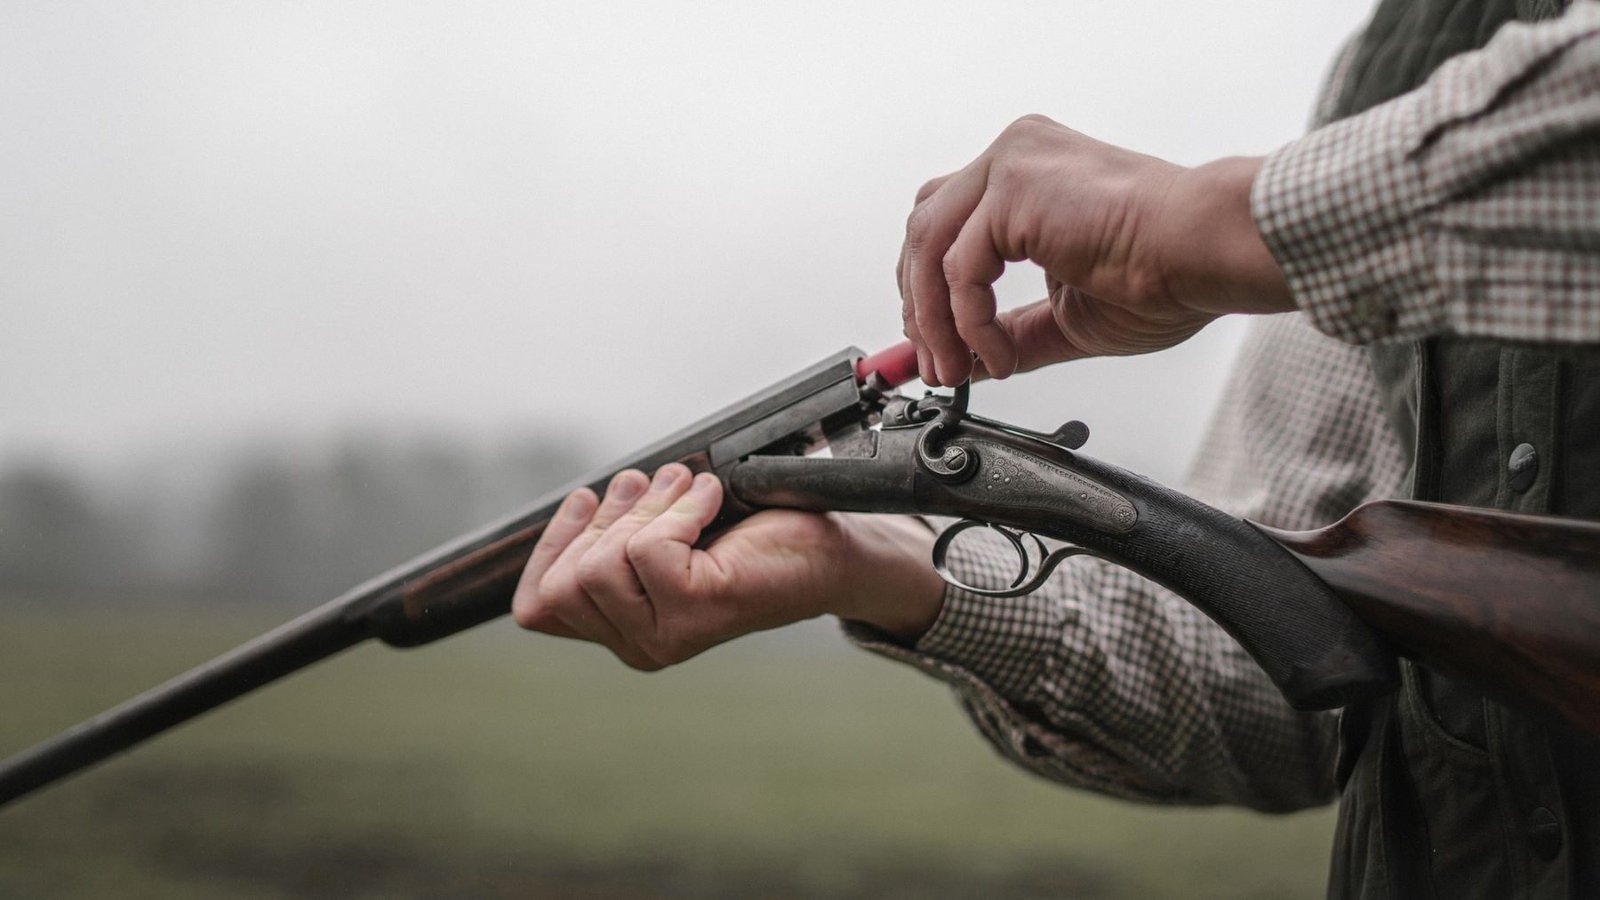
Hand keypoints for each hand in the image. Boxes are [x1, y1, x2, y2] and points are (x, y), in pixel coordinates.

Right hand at [511, 464, 946, 669]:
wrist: (827, 553)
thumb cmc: (752, 539)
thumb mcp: (667, 540)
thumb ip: (620, 538)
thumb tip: (581, 503)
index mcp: (627, 634)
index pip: (538, 609)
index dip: (551, 547)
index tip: (587, 498)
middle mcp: (641, 647)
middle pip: (566, 581)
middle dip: (605, 518)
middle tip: (651, 484)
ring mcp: (666, 635)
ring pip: (603, 562)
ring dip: (645, 507)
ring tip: (685, 487)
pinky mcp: (696, 609)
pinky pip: (648, 547)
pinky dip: (678, 508)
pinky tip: (711, 499)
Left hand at [898, 115, 1293, 385]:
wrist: (1205, 253)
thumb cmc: (1166, 273)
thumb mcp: (1067, 313)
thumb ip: (1013, 331)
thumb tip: (971, 362)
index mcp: (1028, 172)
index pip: (946, 223)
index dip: (927, 288)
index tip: (935, 345)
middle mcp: (1014, 156)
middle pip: (924, 231)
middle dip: (920, 308)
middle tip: (936, 366)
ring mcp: (1010, 166)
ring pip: (928, 250)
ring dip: (934, 323)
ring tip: (957, 371)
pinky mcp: (1012, 190)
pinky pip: (959, 270)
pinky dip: (969, 323)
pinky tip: (999, 355)